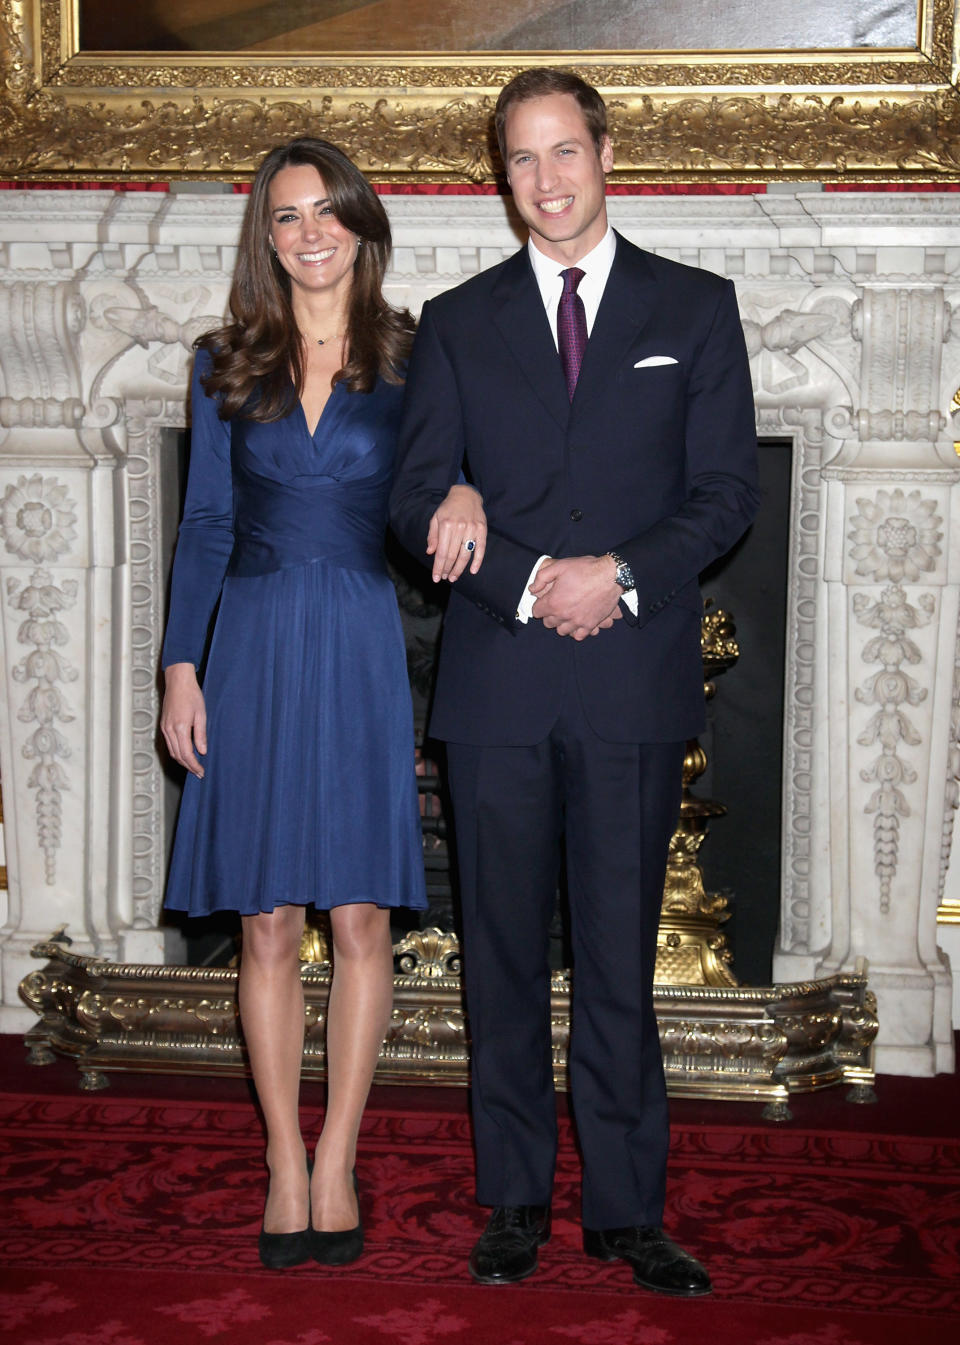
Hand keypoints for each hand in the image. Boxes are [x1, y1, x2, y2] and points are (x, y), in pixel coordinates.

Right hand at [160, 662, 206, 777]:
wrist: (178, 682)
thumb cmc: (191, 695)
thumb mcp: (201, 714)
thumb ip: (201, 735)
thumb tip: (202, 751)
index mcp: (180, 728)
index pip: (186, 754)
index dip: (194, 765)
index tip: (201, 771)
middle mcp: (169, 730)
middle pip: (178, 755)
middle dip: (188, 766)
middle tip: (198, 772)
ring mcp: (164, 728)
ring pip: (172, 751)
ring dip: (182, 761)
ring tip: (193, 766)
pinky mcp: (163, 725)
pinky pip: (169, 744)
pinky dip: (176, 752)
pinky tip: (184, 754)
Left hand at [426, 484, 486, 582]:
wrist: (466, 494)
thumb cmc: (448, 508)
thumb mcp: (436, 518)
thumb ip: (433, 536)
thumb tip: (430, 552)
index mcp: (446, 525)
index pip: (442, 552)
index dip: (439, 567)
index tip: (436, 578)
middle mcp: (459, 527)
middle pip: (453, 555)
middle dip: (448, 570)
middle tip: (445, 578)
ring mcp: (472, 529)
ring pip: (466, 554)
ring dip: (460, 569)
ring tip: (454, 577)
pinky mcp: (482, 529)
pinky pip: (480, 548)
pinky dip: (478, 561)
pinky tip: (473, 571)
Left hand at [530, 555, 622, 639]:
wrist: (611, 575)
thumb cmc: (585, 569)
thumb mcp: (559, 566)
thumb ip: (541, 578)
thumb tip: (532, 589)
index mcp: (553, 602)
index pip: (536, 612)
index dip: (539, 605)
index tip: (545, 600)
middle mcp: (564, 615)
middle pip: (548, 623)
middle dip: (549, 614)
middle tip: (556, 605)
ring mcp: (578, 622)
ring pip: (562, 631)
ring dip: (562, 623)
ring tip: (566, 614)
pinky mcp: (591, 624)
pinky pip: (579, 635)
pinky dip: (576, 631)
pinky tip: (577, 622)